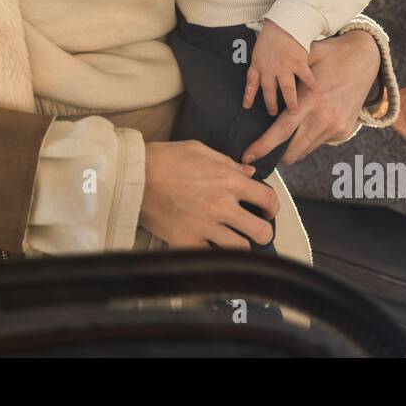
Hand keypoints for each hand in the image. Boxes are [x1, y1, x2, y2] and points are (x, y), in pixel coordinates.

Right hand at [139, 140, 277, 248]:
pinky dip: (214, 252)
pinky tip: (210, 244)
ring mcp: (206, 227)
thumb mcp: (199, 150)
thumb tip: (249, 172)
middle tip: (254, 228)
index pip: (268, 200)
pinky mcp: (188, 242)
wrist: (133, 177)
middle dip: (262, 231)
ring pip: (241, 249)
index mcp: (228, 181)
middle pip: (261, 232)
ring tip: (233, 238)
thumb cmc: (165, 158)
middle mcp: (222, 207)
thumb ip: (228, 163)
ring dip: (240, 244)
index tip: (266, 210)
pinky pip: (212, 255)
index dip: (273, 207)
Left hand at [239, 28, 379, 166]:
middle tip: (261, 154)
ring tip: (284, 140)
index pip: (282, 131)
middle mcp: (323, 119)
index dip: (263, 146)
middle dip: (276, 157)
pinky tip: (308, 124)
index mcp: (310, 101)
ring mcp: (336, 127)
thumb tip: (261, 75)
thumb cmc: (332, 55)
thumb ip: (287, 71)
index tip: (247, 156)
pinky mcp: (344, 131)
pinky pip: (321, 142)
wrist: (367, 59)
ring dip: (293, 149)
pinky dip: (310, 139)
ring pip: (306, 149)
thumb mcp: (308, 57)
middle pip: (292, 151)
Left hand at [243, 19, 317, 115]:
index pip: (251, 83)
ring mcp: (284, 67)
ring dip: (290, 101)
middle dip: (271, 104)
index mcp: (258, 64)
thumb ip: (258, 65)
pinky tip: (314, 91)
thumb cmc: (272, 35)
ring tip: (294, 111)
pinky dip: (310, 84)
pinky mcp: (298, 63)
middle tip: (274, 114)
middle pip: (269, 91)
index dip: (248, 96)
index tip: (247, 106)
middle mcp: (270, 69)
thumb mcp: (258, 50)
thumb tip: (255, 79)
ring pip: (287, 89)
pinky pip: (305, 77)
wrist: (285, 23)